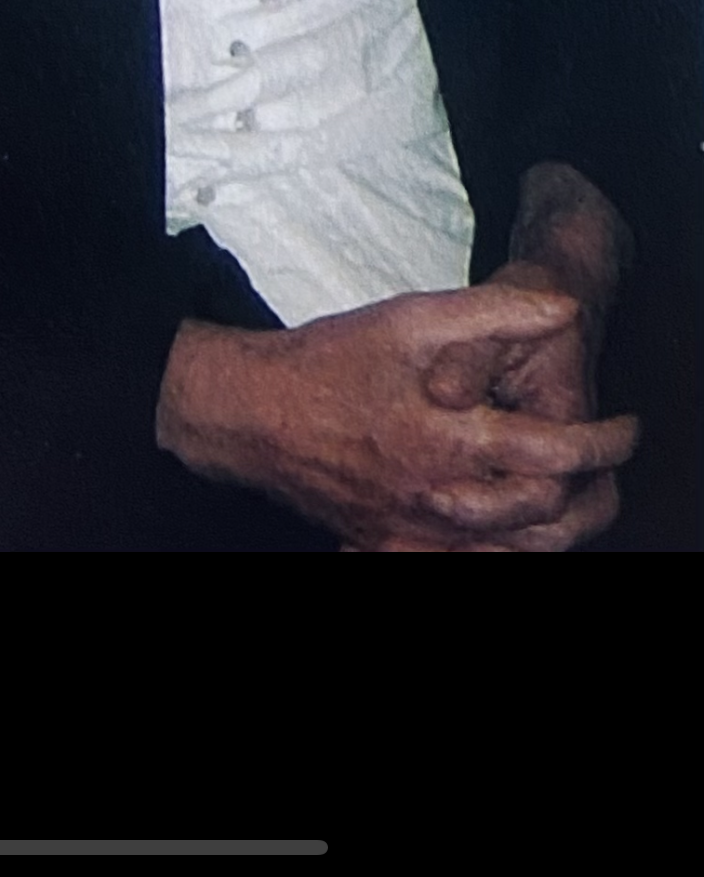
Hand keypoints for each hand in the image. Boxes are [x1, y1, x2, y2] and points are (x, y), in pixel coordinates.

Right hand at [342, 166, 636, 549]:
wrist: (250, 416)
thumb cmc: (328, 360)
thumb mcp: (409, 317)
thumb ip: (492, 312)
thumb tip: (561, 312)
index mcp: (446, 440)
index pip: (552, 453)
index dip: (602, 440)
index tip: (625, 424)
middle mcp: (435, 499)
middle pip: (541, 517)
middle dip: (590, 492)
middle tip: (607, 462)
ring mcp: (411, 531)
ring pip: (508, 550)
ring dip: (553, 526)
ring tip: (573, 493)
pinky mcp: (388, 546)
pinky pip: (461, 565)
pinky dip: (500, 550)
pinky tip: (508, 524)